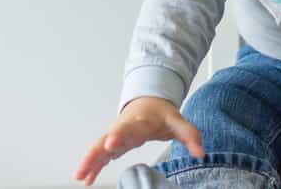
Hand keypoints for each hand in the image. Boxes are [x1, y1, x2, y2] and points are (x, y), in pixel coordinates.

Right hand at [74, 96, 204, 185]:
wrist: (149, 102)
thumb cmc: (161, 113)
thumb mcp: (178, 121)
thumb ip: (190, 135)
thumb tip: (200, 152)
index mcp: (140, 120)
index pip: (129, 126)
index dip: (119, 134)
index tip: (112, 142)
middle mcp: (124, 127)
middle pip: (107, 138)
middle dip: (97, 151)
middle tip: (87, 164)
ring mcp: (116, 135)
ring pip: (99, 147)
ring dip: (89, 160)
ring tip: (80, 176)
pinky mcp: (113, 143)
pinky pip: (100, 154)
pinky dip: (93, 165)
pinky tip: (86, 178)